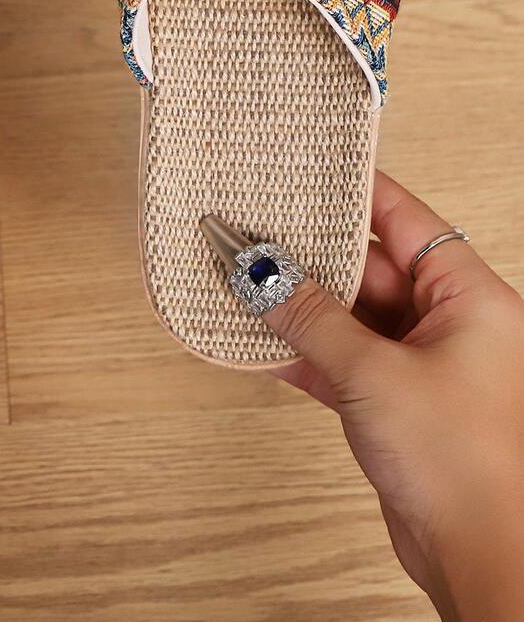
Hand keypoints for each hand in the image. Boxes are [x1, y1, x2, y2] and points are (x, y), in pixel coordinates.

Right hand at [261, 170, 523, 621]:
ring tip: (247, 283)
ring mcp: (424, 365)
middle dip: (312, 258)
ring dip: (301, 310)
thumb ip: (312, 318)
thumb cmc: (466, 464)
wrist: (485, 558)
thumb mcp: (376, 374)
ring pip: (353, 318)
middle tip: (256, 235)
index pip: (406, 220)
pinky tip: (261, 344)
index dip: (355, 193)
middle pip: (371, 269)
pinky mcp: (399, 404)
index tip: (307, 173)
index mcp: (469, 297)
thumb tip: (262, 272)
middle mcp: (451, 325)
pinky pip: (345, 361)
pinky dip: (306, 354)